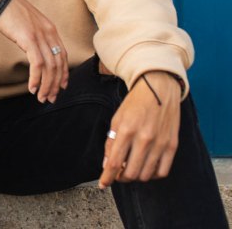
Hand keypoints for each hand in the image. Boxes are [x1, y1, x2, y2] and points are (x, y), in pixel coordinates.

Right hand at [0, 0, 68, 102]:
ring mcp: (40, 36)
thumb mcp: (27, 23)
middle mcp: (49, 33)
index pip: (63, 56)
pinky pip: (38, 64)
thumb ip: (35, 35)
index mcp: (50, 29)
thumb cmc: (8, 10)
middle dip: (55, 84)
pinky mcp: (29, 39)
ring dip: (46, 86)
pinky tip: (32, 88)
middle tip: (50, 98)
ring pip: (50, 67)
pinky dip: (36, 79)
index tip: (61, 87)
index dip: (63, 74)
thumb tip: (33, 50)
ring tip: (41, 97)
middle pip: (58, 64)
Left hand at [99, 71, 180, 188]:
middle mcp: (144, 139)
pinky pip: (162, 171)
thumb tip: (106, 165)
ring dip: (135, 176)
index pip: (114, 163)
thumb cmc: (134, 105)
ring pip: (145, 175)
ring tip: (130, 168)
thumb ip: (111, 142)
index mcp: (126, 130)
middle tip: (118, 173)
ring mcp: (160, 143)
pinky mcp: (172, 146)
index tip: (103, 184)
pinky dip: (152, 174)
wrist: (159, 90)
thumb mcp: (116, 119)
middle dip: (121, 177)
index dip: (107, 177)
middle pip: (130, 173)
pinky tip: (146, 167)